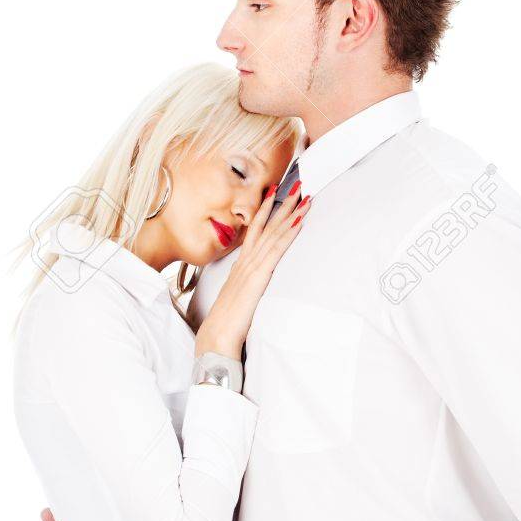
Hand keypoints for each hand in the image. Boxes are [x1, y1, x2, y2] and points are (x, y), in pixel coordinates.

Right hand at [195, 182, 309, 357]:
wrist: (216, 337)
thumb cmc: (225, 323)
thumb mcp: (237, 299)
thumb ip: (245, 288)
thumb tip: (252, 284)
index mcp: (240, 266)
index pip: (255, 231)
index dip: (266, 212)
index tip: (275, 194)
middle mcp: (245, 262)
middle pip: (266, 226)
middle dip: (282, 203)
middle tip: (296, 183)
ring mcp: (251, 267)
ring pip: (273, 233)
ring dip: (290, 212)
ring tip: (303, 194)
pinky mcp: (258, 277)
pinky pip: (276, 250)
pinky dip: (289, 233)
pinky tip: (299, 221)